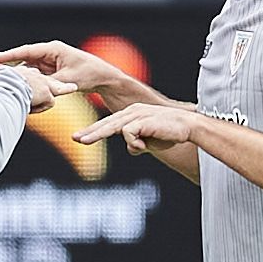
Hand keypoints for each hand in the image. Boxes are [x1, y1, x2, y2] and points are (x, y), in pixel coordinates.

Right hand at [0, 40, 148, 108]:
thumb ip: (51, 83)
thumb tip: (36, 88)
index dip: (8, 56)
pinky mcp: (49, 72)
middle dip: (7, 66)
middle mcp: (48, 54)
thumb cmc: (90, 74)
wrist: (104, 78)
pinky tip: (15, 90)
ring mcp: (48, 63)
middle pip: (22, 60)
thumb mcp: (69, 80)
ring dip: (16, 77)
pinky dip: (26, 83)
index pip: (26, 51)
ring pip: (27, 70)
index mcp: (52, 49)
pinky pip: (34, 77)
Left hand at [74, 101, 193, 155]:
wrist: (188, 127)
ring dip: (110, 138)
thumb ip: (139, 145)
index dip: (94, 131)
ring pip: (113, 127)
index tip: (79, 138)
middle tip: (75, 139)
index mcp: (131, 115)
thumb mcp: (151, 142)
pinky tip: (147, 146)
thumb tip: (131, 149)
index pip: (108, 124)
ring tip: (96, 143)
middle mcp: (131, 112)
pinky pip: (128, 134)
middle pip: (106, 124)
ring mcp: (135, 114)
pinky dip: (136, 144)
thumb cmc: (170, 134)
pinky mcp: (141, 119)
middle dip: (90, 132)